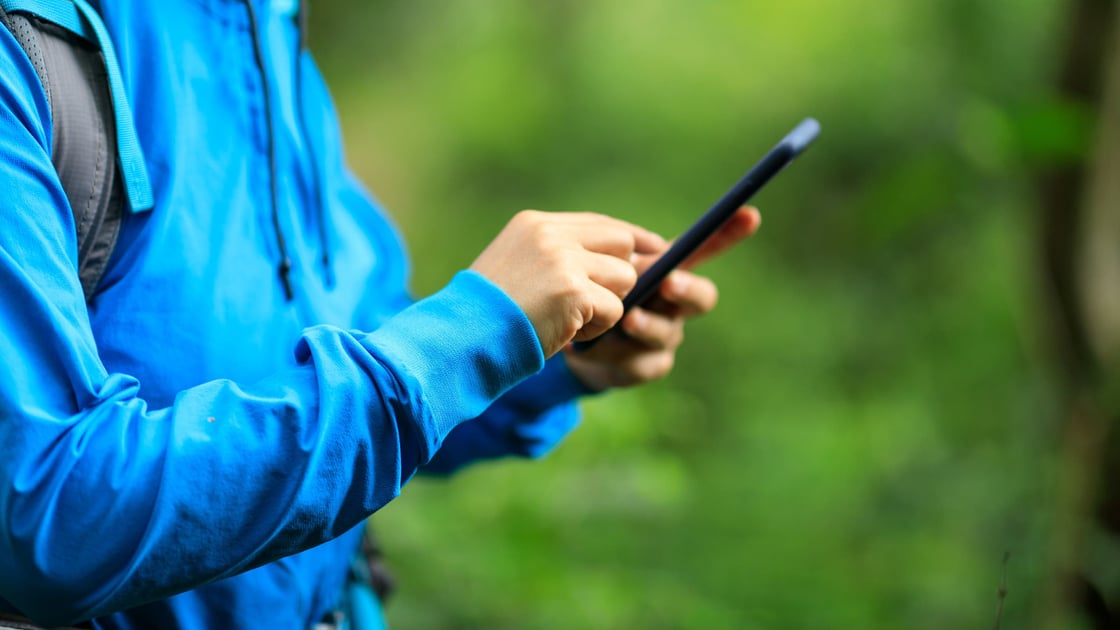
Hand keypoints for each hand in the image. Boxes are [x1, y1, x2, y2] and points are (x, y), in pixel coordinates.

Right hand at [470, 210, 665, 356]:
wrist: (463, 337)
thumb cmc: (487, 314)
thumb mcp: (516, 269)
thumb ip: (558, 256)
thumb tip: (618, 260)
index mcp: (535, 224)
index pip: (598, 223)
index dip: (629, 239)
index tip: (654, 249)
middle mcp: (550, 235)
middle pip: (621, 243)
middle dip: (620, 275)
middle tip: (597, 302)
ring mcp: (563, 259)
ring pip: (623, 278)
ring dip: (606, 307)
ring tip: (570, 320)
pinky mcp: (575, 290)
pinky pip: (615, 309)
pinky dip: (597, 328)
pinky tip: (566, 332)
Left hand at [563, 207, 761, 390]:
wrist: (576, 341)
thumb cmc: (596, 293)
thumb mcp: (602, 267)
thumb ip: (619, 254)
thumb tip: (634, 246)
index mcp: (670, 273)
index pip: (705, 250)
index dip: (729, 233)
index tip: (750, 215)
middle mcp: (676, 306)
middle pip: (702, 298)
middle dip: (687, 289)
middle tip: (668, 282)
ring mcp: (666, 339)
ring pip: (666, 332)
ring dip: (646, 325)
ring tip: (625, 319)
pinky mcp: (647, 367)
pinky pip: (638, 362)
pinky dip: (611, 352)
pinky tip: (587, 347)